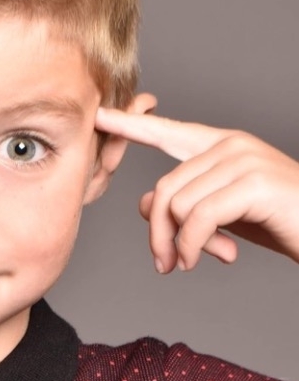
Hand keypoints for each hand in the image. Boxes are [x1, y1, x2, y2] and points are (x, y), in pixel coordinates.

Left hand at [95, 107, 298, 271]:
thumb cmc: (280, 221)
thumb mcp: (223, 212)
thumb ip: (186, 203)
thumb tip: (143, 206)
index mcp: (222, 146)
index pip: (167, 132)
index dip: (131, 126)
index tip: (100, 116)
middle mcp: (230, 146)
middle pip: (162, 189)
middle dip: (159, 233)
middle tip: (168, 264)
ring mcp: (243, 161)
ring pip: (176, 206)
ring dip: (181, 245)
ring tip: (203, 260)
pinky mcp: (253, 184)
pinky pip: (197, 219)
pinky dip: (194, 246)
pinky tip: (207, 259)